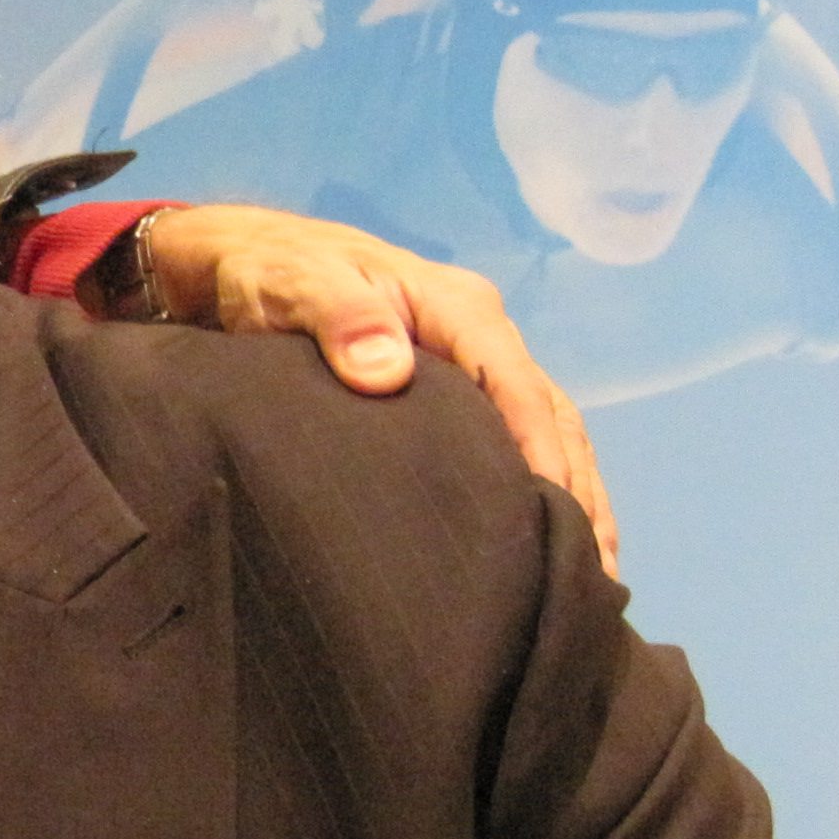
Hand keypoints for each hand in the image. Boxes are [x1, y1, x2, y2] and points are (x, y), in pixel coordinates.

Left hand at [139, 205, 616, 575]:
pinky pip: (511, 441)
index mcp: (458, 308)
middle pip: (552, 418)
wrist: (241, 261)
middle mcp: (480, 335)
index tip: (556, 517)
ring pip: (545, 434)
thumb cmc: (269, 271)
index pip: (518, 387)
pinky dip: (539, 488)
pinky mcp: (451, 391)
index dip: (542, 454)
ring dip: (574, 500)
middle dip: (580, 493)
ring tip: (591, 577)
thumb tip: (388, 371)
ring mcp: (470, 362)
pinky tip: (547, 541)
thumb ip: (339, 319)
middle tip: (597, 576)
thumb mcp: (295, 284)